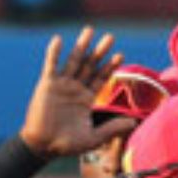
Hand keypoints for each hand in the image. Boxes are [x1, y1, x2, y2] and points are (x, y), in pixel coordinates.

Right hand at [17, 28, 132, 158]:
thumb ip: (112, 128)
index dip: (110, 66)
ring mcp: (61, 85)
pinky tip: (59, 40)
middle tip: (110, 37)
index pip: (101, 78)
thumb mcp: (93, 138)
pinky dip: (54, 53)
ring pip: (73, 61)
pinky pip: (51, 65)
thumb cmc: (66, 145)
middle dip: (100, 51)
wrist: (42, 146)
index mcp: (86, 99)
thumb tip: (134, 123)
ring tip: (90, 30)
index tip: (120, 55)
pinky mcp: (47, 85)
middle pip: (90, 65)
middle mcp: (75, 89)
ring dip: (81, 46)